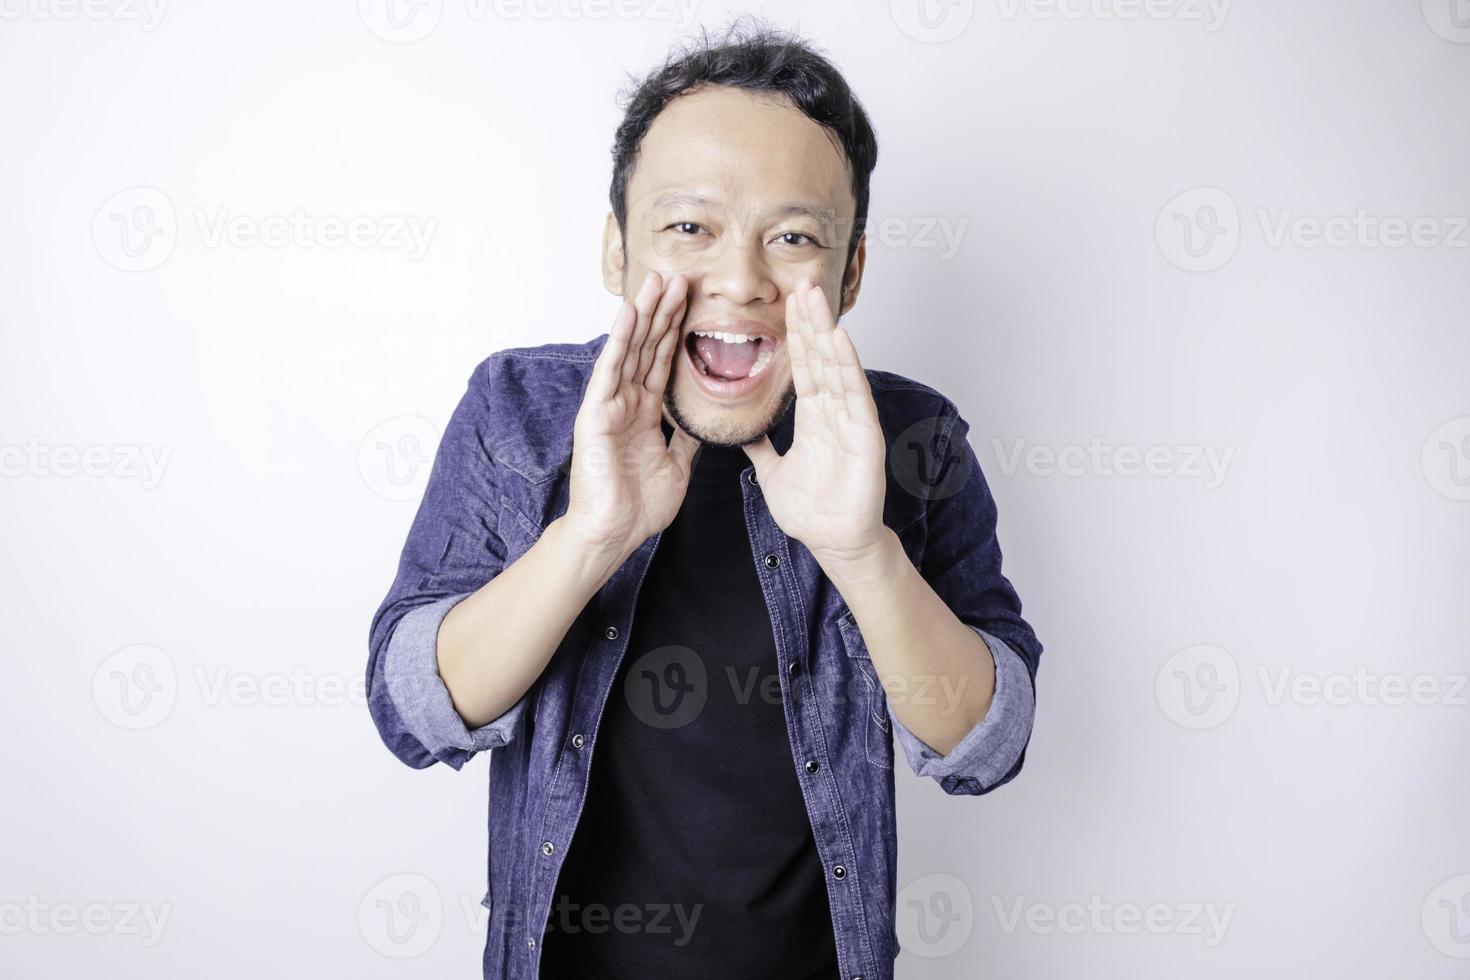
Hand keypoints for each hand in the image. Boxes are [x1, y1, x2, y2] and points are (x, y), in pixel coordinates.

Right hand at [562, 271, 699, 561]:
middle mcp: (626, 402)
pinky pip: (610, 371)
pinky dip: (620, 341)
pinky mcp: (596, 414)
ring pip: (630, 350)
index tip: (690, 300)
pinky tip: (630, 314)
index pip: (662, 361)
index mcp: (644, 413)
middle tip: (677, 276)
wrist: (614, 533)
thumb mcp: (678, 464)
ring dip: (644, 315)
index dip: (675, 330)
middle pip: (647, 347)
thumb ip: (686, 437)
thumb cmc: (639, 506)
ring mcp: (609, 405)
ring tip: (656, 281)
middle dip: (662, 311)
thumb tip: (703, 420)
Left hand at [742, 279, 888, 567]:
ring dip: (826, 331)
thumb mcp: (770, 472)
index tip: (787, 302)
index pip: (803, 365)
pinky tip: (839, 339)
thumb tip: (738, 431)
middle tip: (802, 282)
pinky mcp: (865, 434)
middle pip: (820, 356)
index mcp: (814, 416)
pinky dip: (847, 366)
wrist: (833, 542)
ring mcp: (851, 419)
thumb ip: (758, 447)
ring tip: (816, 298)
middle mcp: (834, 411)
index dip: (795, 334)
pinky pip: (854, 394)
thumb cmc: (811, 511)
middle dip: (810, 320)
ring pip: (837, 366)